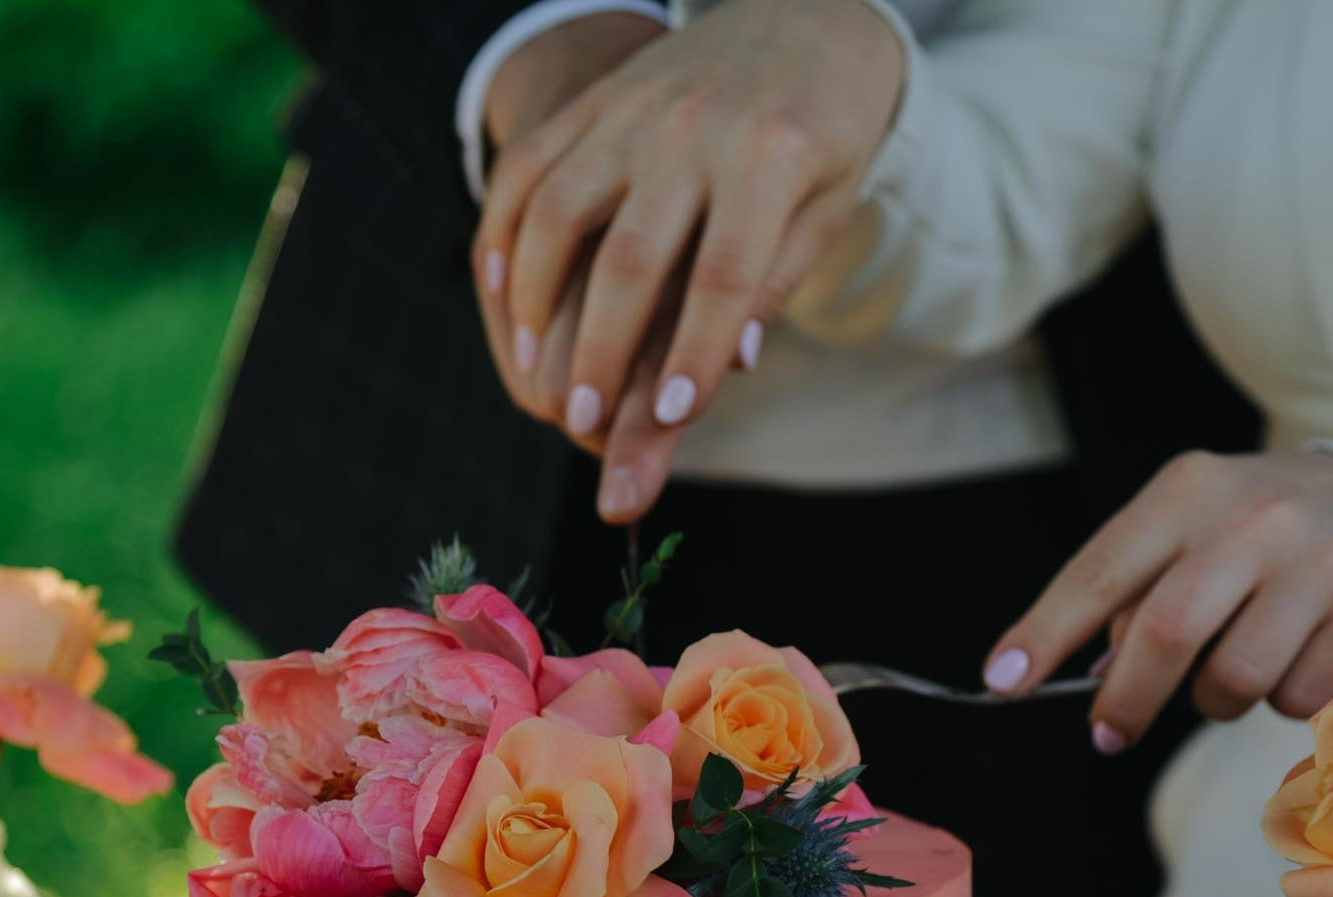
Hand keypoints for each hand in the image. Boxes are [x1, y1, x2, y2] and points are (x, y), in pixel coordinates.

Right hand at [475, 0, 903, 477]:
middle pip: (630, 257)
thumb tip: (734, 363)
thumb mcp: (828, 204)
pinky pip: (526, 168)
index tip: (672, 416)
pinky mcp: (593, 101)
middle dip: (601, 349)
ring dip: (536, 300)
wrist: (801, 17)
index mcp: (769, 158)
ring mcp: (631, 109)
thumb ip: (778, 279)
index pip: (724, 276)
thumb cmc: (824, 133)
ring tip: (537, 371)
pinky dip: (504, 234)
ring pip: (557, 210)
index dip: (694, 351)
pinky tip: (505, 295)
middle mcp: (692, 129)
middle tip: (582, 421)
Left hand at [982, 451, 1332, 748]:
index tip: (1003, 680)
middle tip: (1106, 734)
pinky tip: (1300, 654)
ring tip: (1233, 667)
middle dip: (1125, 698)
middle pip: (1166, 632)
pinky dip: (1281, 698)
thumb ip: (1132, 594)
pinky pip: (1297, 698)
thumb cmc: (1252, 535)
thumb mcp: (1187, 532)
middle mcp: (1258, 519)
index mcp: (1190, 491)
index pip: (1102, 569)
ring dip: (1213, 700)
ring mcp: (1323, 565)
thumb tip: (1093, 677)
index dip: (1046, 631)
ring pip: (1232, 679)